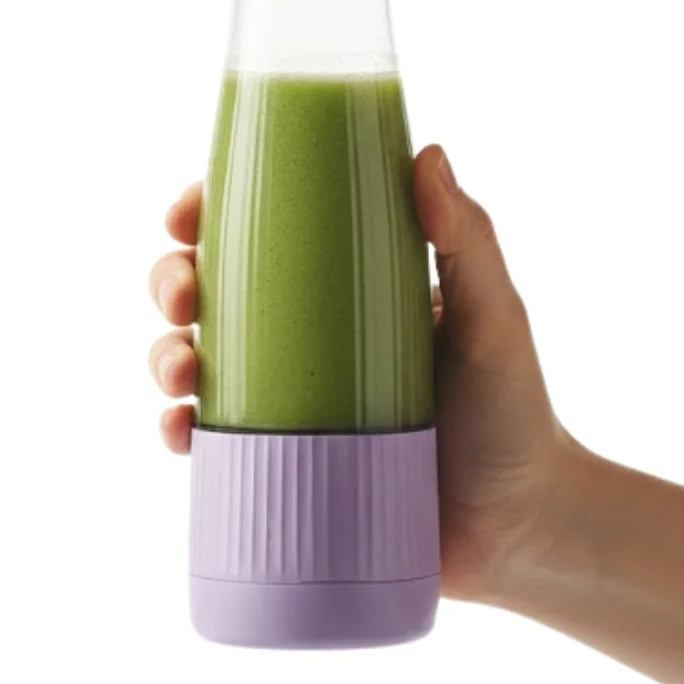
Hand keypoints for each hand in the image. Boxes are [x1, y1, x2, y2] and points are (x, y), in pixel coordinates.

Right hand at [147, 146, 576, 603]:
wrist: (519, 530)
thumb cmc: (513, 412)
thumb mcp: (492, 318)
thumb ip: (467, 241)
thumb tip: (427, 154)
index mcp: (344, 288)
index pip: (263, 235)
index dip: (208, 215)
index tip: (186, 214)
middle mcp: (304, 340)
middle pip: (210, 293)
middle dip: (171, 281)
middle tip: (181, 293)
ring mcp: (287, 405)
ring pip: (195, 363)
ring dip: (164, 355)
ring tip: (181, 372)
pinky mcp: (279, 469)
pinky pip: (210, 444)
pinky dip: (178, 432)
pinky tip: (181, 431)